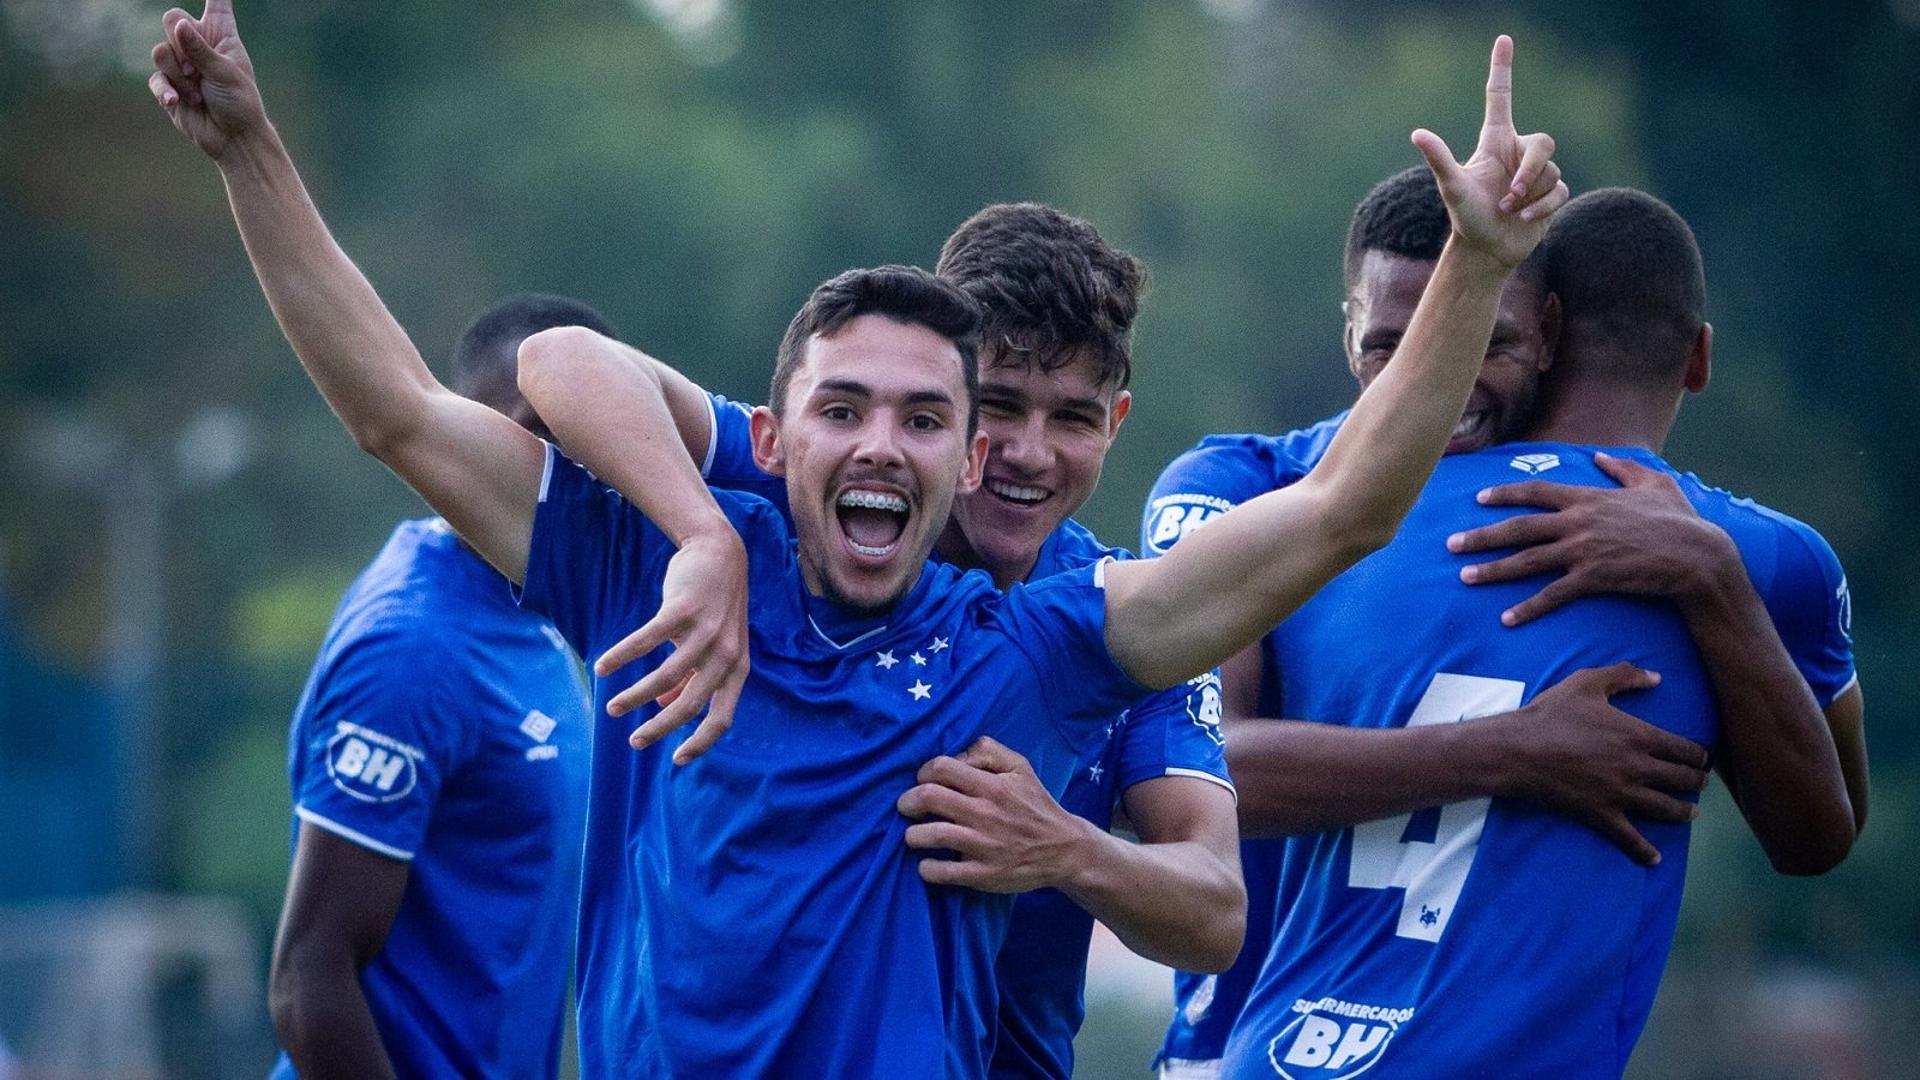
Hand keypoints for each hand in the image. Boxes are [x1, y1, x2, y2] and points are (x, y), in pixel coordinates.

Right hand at [148, 0, 266, 159]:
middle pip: (171, 19)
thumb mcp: (226, 73)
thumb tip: (179, 25)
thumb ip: (200, 49)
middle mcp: (199, 45)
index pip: (217, 4)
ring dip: (178, 73)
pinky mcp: (169, 86)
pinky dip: (167, 90)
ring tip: (197, 91)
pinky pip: (156, 79)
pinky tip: (179, 102)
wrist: (234, 139)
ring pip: (159, 50)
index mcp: (221, 35)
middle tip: (196, 66)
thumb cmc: (241, 104)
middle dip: (179, 40)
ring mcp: (182, 65)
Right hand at [595, 527, 749, 764]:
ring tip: (612, 707)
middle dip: (658, 728)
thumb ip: (694, 676)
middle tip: (633, 742)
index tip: (675, 759)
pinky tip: (602, 667)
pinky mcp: (682, 610)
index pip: (722, 717)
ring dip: (635, 696)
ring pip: (665, 677)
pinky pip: (647, 641)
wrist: (719, 554)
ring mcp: (706, 632)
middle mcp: (725, 654)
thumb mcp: (714, 645)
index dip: (700, 743)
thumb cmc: (714, 606)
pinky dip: (622, 656)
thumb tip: (665, 706)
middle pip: (690, 705)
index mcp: (737, 669)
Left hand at [897, 737, 1097, 892]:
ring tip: (914, 836)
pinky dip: (927, 868)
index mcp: (992, 786)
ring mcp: (983, 846)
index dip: (923, 772)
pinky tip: (927, 864)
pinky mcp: (983, 875)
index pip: (942, 768)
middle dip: (908, 802)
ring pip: (931, 836)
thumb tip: (957, 754)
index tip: (922, 781)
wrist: (1064, 849)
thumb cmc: (1036, 805)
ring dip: (912, 835)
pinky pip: (943, 872)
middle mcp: (985, 814)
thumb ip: (988, 751)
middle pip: (928, 798)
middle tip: (907, 807)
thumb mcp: (1021, 767)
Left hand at [1412, 35, 1568, 267]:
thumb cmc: (1466, 217)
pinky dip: (1541, 206)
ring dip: (1529, 195)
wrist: (1486, 250)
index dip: (1502, 69)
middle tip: (1508, 194)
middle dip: (1530, 169)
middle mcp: (1517, 153)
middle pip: (1544, 143)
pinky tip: (1523, 218)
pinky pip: (1560, 190)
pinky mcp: (1551, 194)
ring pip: (1551, 171)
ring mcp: (1536, 173)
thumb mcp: (1453, 187)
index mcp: (1495, 142)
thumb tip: (1417, 133)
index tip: (1504, 40)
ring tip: (1507, 210)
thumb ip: (1440, 158)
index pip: (1500, 98)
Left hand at [1449, 452, 1742, 625]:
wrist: (1699, 556)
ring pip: (1526, 560)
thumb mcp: (1656, 483)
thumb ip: (1623, 469)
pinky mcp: (1593, 577)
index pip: (1535, 492)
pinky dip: (1528, 607)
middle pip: (1518, 528)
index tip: (1478, 498)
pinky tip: (1507, 618)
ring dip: (1492, 570)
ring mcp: (1583, 550)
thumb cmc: (1680, 520)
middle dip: (1481, 536)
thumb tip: (1600, 457)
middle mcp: (1578, 522)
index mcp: (1588, 498)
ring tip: (1464, 577)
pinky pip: (1553, 594)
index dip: (1504, 494)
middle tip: (1451, 545)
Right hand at [1490, 663, 1709, 865]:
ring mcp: (1621, 794)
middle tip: (1700, 783)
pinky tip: (1655, 859)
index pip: (1685, 750)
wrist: (1518, 750)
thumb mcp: (1587, 683)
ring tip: (1691, 813)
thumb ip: (1624, 676)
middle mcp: (1637, 768)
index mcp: (1639, 736)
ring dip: (1684, 812)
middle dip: (1697, 782)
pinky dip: (1645, 851)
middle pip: (1682, 780)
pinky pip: (1630, 838)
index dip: (1699, 755)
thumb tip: (1657, 677)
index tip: (1702, 758)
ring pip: (1666, 809)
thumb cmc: (1551, 714)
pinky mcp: (1602, 815)